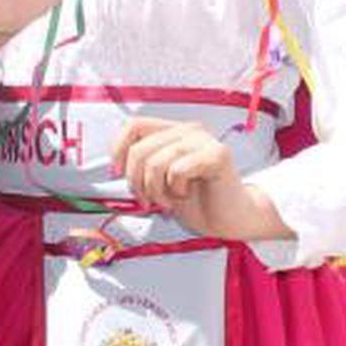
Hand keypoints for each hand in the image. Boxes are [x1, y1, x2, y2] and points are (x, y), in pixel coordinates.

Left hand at [112, 118, 289, 240]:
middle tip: (149, 199)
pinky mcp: (217, 154)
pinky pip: (178, 170)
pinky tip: (186, 194)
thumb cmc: (198, 201)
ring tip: (170, 199)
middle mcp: (188, 130)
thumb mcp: (160, 180)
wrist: (231, 219)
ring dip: (157, 191)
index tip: (119, 174)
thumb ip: (142, 166)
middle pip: (140, 149)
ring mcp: (204, 140)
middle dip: (137, 182)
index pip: (133, 126)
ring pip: (156, 162)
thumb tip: (115, 166)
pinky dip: (176, 190)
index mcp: (174, 131)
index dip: (119, 150)